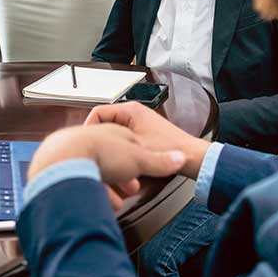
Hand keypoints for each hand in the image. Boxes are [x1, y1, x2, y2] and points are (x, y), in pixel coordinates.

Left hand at [28, 124, 185, 208]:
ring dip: (107, 187)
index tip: (144, 173)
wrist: (64, 161)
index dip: (140, 160)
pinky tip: (96, 202)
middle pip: (114, 158)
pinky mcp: (65, 165)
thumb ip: (160, 161)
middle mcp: (96, 137)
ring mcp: (79, 150)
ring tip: (114, 202)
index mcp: (114, 131)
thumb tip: (180, 158)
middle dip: (123, 176)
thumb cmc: (99, 154)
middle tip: (130, 189)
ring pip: (97, 169)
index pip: (131, 144)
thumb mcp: (139, 159)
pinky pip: (81, 178)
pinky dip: (90, 191)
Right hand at [85, 101, 210, 179]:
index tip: (85, 143)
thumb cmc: (170, 148)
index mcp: (130, 110)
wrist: (191, 157)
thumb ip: (113, 146)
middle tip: (93, 155)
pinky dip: (119, 153)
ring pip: (113, 136)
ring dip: (109, 149)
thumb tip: (94, 148)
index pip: (97, 113)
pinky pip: (122, 142)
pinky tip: (119, 166)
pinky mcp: (142, 135)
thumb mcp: (136, 149)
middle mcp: (133, 114)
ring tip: (106, 162)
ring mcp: (137, 124)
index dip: (88, 129)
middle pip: (104, 126)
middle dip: (99, 141)